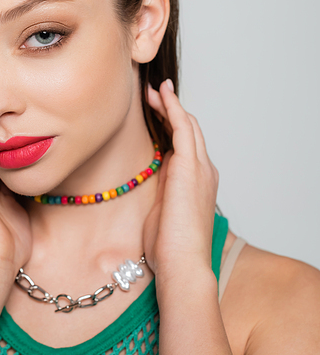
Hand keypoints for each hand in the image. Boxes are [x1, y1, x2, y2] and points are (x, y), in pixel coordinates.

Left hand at [142, 80, 219, 275]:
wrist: (182, 263)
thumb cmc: (170, 248)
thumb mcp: (162, 213)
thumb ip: (161, 192)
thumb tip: (150, 180)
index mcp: (198, 183)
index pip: (187, 146)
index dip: (172, 127)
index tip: (157, 113)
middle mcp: (204, 171)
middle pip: (189, 130)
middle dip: (171, 110)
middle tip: (154, 93)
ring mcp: (200, 167)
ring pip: (187, 124)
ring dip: (170, 104)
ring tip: (153, 90)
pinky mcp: (190, 166)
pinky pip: (183, 127)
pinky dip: (172, 107)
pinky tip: (160, 95)